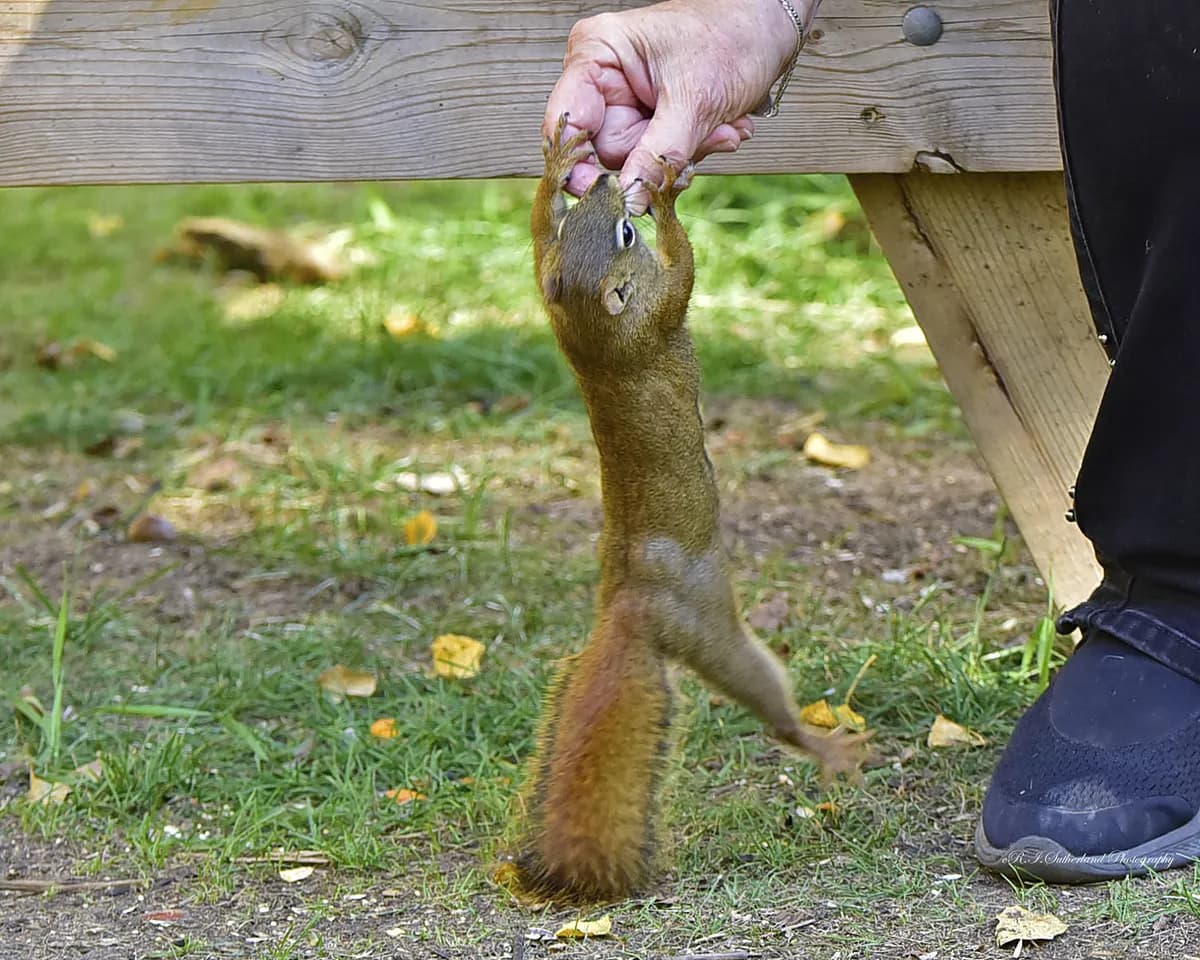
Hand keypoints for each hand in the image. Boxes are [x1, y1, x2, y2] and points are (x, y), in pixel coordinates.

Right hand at [543, 0, 813, 210]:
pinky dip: (692, 151)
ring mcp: (625, 102)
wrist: (770, 29)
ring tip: (720, 127)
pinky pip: (657, 159)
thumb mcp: (696, 101)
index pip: (566, 123)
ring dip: (683, 155)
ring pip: (636, 162)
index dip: (579, 165)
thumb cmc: (733, 38)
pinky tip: (720, 128)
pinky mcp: (649, 121)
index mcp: (596, 55)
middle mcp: (602, 80)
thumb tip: (629, 201)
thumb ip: (658, 155)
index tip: (609, 196)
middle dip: (655, 157)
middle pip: (604, 151)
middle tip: (697, 143)